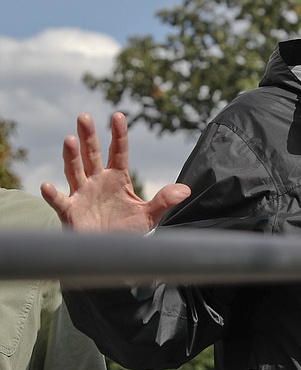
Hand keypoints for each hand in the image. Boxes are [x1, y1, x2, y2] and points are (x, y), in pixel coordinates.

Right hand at [40, 112, 190, 232]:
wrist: (111, 254)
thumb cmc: (128, 232)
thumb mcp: (150, 215)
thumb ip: (164, 200)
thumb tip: (186, 190)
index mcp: (118, 178)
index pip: (118, 151)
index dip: (118, 134)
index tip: (118, 115)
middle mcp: (98, 181)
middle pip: (92, 154)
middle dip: (88, 136)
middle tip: (84, 116)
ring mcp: (82, 195)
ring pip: (75, 171)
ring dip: (71, 156)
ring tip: (69, 139)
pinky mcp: (70, 212)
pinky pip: (59, 201)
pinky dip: (52, 194)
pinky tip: (45, 185)